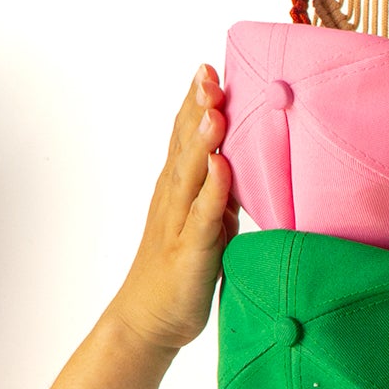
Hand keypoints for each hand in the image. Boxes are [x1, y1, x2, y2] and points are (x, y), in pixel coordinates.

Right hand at [109, 67, 235, 354]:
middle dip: (197, 107)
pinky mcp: (191, 251)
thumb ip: (220, 192)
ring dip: (202, 140)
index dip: (197, 102)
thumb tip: (240, 164)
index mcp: (178, 189)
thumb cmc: (181, 270)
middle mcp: (174, 199)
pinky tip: (220, 166)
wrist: (148, 321)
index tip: (209, 67)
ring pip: (191, 174)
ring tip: (214, 106)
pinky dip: (212, 190)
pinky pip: (203, 216)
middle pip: (184, 145)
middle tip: (208, 70)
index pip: (186, 137)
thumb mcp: (208, 222)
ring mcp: (180, 223)